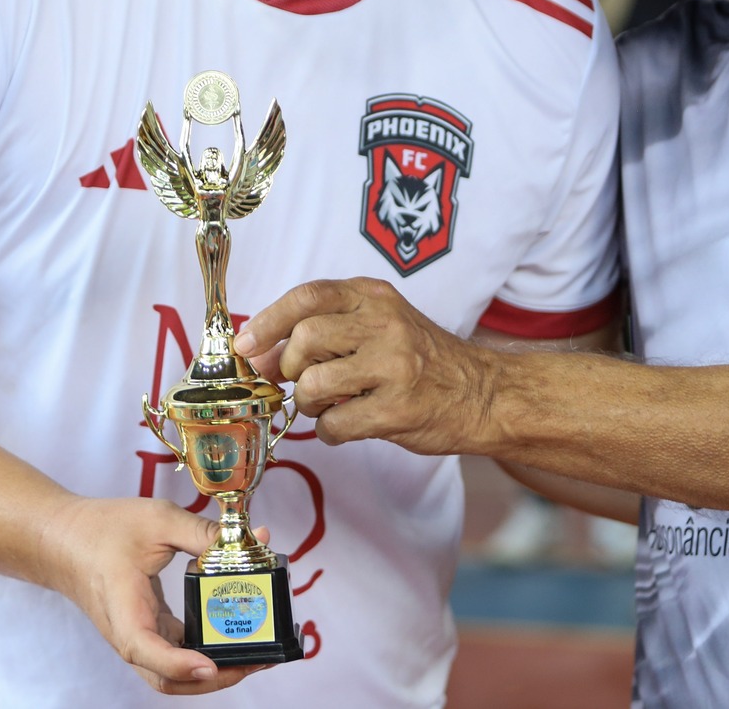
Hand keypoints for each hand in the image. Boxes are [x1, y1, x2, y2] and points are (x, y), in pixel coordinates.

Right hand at [36, 496, 267, 694]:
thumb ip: (202, 533)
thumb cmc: (103, 530)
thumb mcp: (157, 520)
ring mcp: (139, 637)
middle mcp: (130, 636)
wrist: (64, 540)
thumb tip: (251, 541)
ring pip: (175, 674)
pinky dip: (205, 652)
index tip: (209, 664)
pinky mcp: (148, 631)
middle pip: (169, 679)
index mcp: (124, 611)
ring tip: (254, 653)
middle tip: (257, 657)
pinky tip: (234, 633)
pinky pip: (177, 654)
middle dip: (216, 677)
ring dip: (214, 671)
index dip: (179, 664)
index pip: (147, 651)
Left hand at [235, 278, 498, 455]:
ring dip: (308, 403)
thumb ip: (326, 330)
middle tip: (298, 382)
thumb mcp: (380, 324)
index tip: (246, 346)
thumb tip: (256, 354)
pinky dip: (330, 431)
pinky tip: (347, 425)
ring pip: (314, 384)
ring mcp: (394, 366)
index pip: (308, 297)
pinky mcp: (398, 409)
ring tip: (328, 404)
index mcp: (374, 297)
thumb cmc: (420, 360)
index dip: (268, 321)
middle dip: (289, 368)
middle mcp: (385, 324)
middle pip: (305, 340)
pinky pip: (335, 425)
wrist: (482, 394)